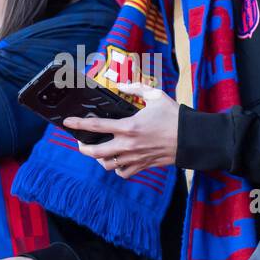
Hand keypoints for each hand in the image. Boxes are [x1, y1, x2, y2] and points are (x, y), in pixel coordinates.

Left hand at [64, 82, 178, 177]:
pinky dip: (117, 169)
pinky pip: (123, 173)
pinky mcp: (143, 166)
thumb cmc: (174, 116)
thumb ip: (135, 88)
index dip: (78, 124)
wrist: (191, 139)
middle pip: (95, 152)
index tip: (68, 122)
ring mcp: (135, 158)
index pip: (96, 126)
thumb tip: (119, 86)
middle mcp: (128, 145)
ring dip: (99, 159)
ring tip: (98, 151)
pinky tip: (117, 161)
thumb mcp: (155, 96)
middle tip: (80, 142)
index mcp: (129, 126)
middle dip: (83, 147)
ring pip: (107, 165)